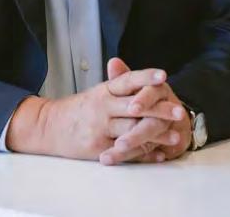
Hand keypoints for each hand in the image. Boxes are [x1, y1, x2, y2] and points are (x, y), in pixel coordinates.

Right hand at [6, 65, 184, 160]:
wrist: (50, 127)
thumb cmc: (79, 109)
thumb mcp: (98, 92)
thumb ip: (120, 84)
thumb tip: (143, 76)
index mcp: (104, 90)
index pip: (127, 80)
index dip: (145, 77)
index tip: (163, 76)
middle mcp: (102, 107)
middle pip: (135, 107)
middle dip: (159, 110)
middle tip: (179, 111)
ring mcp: (100, 128)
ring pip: (132, 131)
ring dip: (156, 134)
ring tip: (175, 136)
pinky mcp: (98, 148)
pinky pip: (125, 152)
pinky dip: (144, 153)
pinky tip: (158, 153)